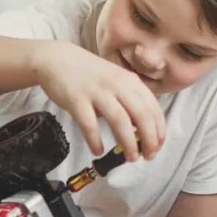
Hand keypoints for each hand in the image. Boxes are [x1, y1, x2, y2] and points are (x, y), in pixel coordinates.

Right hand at [32, 41, 164, 160]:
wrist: (57, 59)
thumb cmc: (89, 74)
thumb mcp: (116, 81)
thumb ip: (130, 100)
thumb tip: (141, 129)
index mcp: (130, 81)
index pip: (153, 108)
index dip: (159, 130)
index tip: (157, 146)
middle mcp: (117, 85)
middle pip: (142, 115)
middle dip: (149, 139)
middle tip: (148, 156)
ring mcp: (97, 92)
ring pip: (120, 121)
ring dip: (128, 143)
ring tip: (130, 157)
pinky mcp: (76, 99)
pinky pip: (89, 124)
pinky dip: (95, 140)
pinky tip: (98, 150)